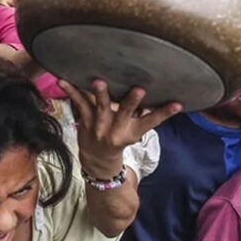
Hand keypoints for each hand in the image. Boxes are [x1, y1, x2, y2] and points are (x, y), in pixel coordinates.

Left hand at [60, 79, 181, 179]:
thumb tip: (157, 90)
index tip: (177, 104)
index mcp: (133, 131)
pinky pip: (78, 103)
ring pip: (101, 107)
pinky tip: (62, 80)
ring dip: (101, 93)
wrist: (98, 159)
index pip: (153, 121)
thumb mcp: (135, 131)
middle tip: (139, 90)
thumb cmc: (119, 138)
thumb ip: (142, 113)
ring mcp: (100, 125)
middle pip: (126, 112)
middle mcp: (117, 129)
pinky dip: (70, 91)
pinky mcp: (85, 120)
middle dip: (132, 101)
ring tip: (99, 81)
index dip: (165, 112)